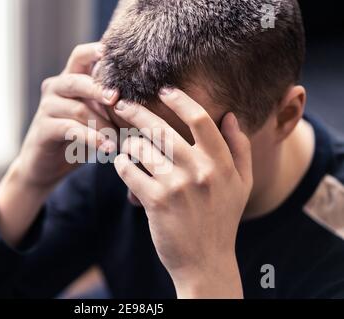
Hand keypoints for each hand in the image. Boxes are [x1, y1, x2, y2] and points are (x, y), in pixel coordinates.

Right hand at [0, 42, 118, 245]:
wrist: (45, 167)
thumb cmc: (77, 139)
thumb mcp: (95, 117)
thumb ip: (109, 104)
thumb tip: (146, 99)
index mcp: (69, 80)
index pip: (80, 56)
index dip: (95, 51)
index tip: (115, 56)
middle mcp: (55, 89)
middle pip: (78, 80)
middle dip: (101, 89)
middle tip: (118, 100)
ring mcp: (47, 108)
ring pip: (79, 109)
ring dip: (104, 124)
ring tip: (121, 138)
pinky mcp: (44, 129)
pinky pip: (71, 129)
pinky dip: (92, 138)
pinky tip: (108, 148)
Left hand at [112, 88, 252, 297]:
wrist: (206, 262)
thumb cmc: (222, 220)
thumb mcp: (243, 184)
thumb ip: (240, 148)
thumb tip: (230, 115)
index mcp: (221, 163)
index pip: (199, 119)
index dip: (178, 99)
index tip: (163, 90)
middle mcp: (200, 171)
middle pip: (162, 128)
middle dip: (136, 110)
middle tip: (121, 103)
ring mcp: (176, 186)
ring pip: (140, 147)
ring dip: (128, 142)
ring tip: (126, 144)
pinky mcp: (155, 202)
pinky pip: (128, 170)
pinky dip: (122, 164)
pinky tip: (124, 165)